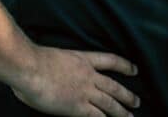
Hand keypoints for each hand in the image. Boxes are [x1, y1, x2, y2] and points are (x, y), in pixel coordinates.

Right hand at [11, 44, 139, 115]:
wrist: (31, 67)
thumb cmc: (34, 61)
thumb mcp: (56, 57)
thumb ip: (61, 66)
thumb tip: (54, 74)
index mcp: (84, 59)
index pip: (111, 61)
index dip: (125, 66)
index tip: (134, 70)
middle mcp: (89, 76)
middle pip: (114, 86)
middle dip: (127, 95)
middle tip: (137, 101)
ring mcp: (85, 91)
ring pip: (110, 103)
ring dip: (121, 111)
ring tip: (129, 116)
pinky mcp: (77, 107)